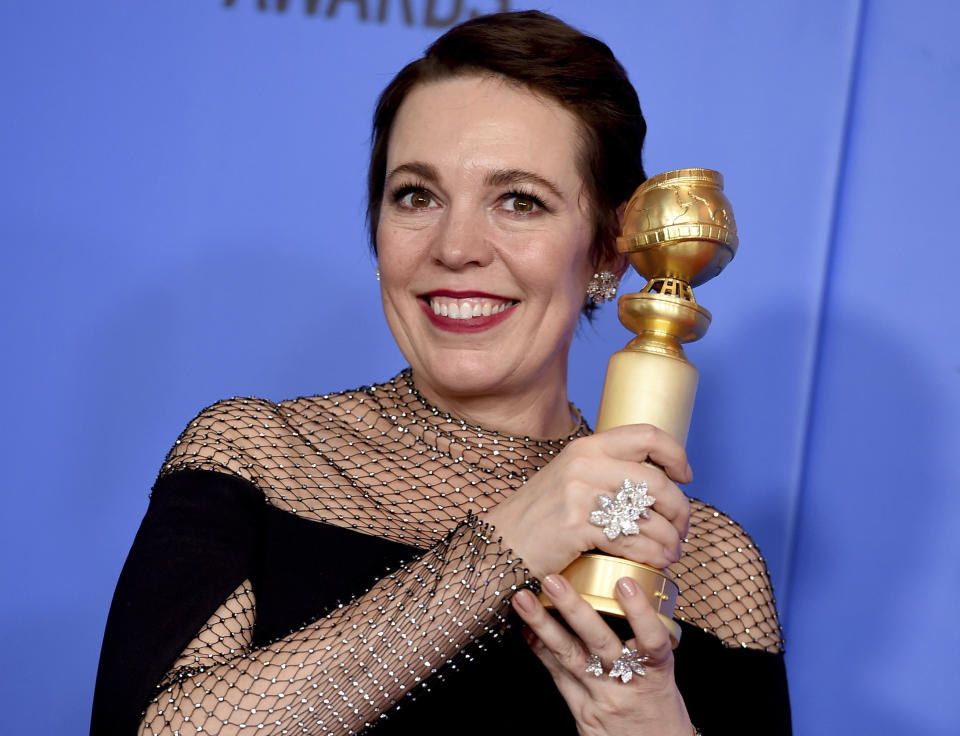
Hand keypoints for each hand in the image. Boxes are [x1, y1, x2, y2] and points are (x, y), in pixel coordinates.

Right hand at [482, 423, 691, 578]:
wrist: (498, 545)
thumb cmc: (538, 520)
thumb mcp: (569, 480)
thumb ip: (604, 474)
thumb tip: (654, 486)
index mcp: (586, 447)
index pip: (646, 435)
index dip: (675, 454)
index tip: (685, 476)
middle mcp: (584, 464)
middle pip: (655, 481)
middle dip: (680, 509)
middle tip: (682, 528)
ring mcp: (579, 494)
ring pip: (648, 515)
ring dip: (670, 539)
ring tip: (673, 553)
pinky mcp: (576, 525)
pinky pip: (632, 541)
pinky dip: (653, 554)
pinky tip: (657, 562)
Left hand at [512, 573, 692, 735]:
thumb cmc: (659, 706)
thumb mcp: (664, 673)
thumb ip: (647, 638)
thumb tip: (628, 587)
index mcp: (657, 671)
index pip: (652, 639)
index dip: (639, 611)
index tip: (624, 582)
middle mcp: (627, 683)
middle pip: (599, 642)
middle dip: (573, 608)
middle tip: (552, 580)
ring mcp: (600, 697)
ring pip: (569, 656)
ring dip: (542, 624)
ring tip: (523, 599)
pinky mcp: (581, 711)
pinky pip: (557, 675)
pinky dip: (539, 649)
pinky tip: (523, 628)